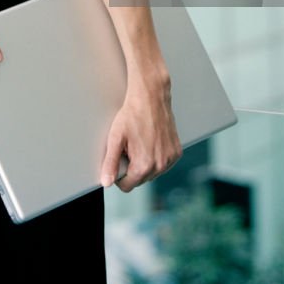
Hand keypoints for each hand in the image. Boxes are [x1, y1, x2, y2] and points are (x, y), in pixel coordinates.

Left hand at [100, 73, 181, 191]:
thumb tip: (106, 182)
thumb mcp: (116, 138)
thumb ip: (110, 163)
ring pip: (152, 173)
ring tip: (140, 143)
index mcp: (144, 165)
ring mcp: (170, 159)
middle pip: (140, 180)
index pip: (127, 186)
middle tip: (129, 147)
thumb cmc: (133, 114)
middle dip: (132, 168)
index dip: (119, 175)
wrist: (151, 97)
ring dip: (145, 163)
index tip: (118, 160)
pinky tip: (150, 142)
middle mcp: (160, 166)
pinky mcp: (176, 152)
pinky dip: (156, 157)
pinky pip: (163, 164)